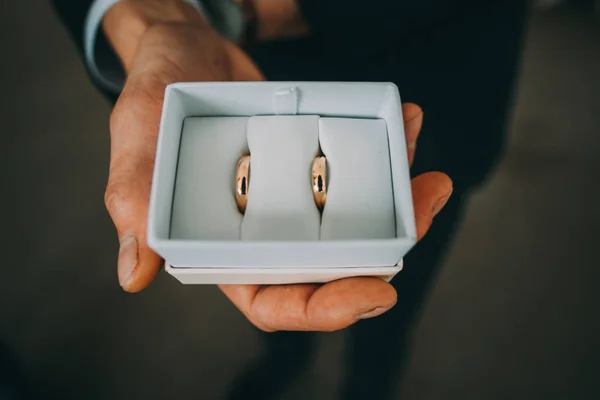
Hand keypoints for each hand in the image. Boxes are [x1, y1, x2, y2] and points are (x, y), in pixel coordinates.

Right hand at [103, 2, 452, 331]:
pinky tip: (408, 127)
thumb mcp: (138, 140)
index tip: (377, 292)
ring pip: (355, 227)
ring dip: (399, 208)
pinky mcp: (311, 167)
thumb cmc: (154, 96)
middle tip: (424, 207)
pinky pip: (355, 176)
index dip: (325, 309)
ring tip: (429, 177)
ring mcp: (292, 202)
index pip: (277, 300)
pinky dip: (387, 157)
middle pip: (333, 269)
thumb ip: (135, 200)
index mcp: (223, 249)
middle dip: (386, 254)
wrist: (186, 51)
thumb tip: (134, 275)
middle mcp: (264, 234)